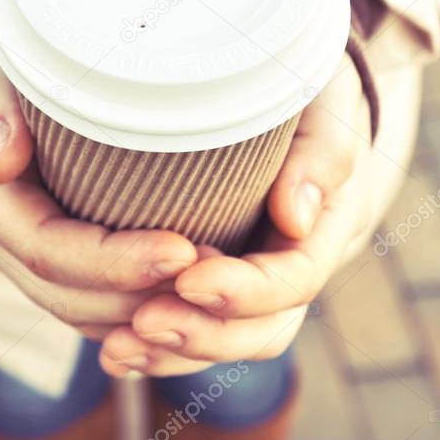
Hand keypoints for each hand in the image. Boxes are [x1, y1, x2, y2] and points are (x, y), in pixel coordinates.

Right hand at [0, 20, 198, 338]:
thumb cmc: (6, 54)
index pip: (49, 251)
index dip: (116, 262)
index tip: (184, 251)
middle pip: (67, 294)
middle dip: (142, 295)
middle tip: (216, 276)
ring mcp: (8, 254)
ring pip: (78, 310)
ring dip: (143, 310)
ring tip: (212, 288)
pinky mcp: (36, 259)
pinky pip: (84, 303)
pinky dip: (132, 307)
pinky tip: (183, 295)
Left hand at [100, 52, 370, 375]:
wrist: (289, 93)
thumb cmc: (307, 87)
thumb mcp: (325, 101)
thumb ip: (321, 153)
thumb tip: (296, 219)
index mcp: (326, 227)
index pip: (294, 282)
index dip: (245, 290)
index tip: (190, 275)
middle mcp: (290, 266)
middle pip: (259, 331)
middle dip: (202, 334)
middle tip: (144, 321)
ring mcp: (251, 281)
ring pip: (220, 341)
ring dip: (170, 352)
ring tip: (118, 348)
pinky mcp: (210, 281)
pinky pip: (190, 330)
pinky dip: (155, 346)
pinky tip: (112, 349)